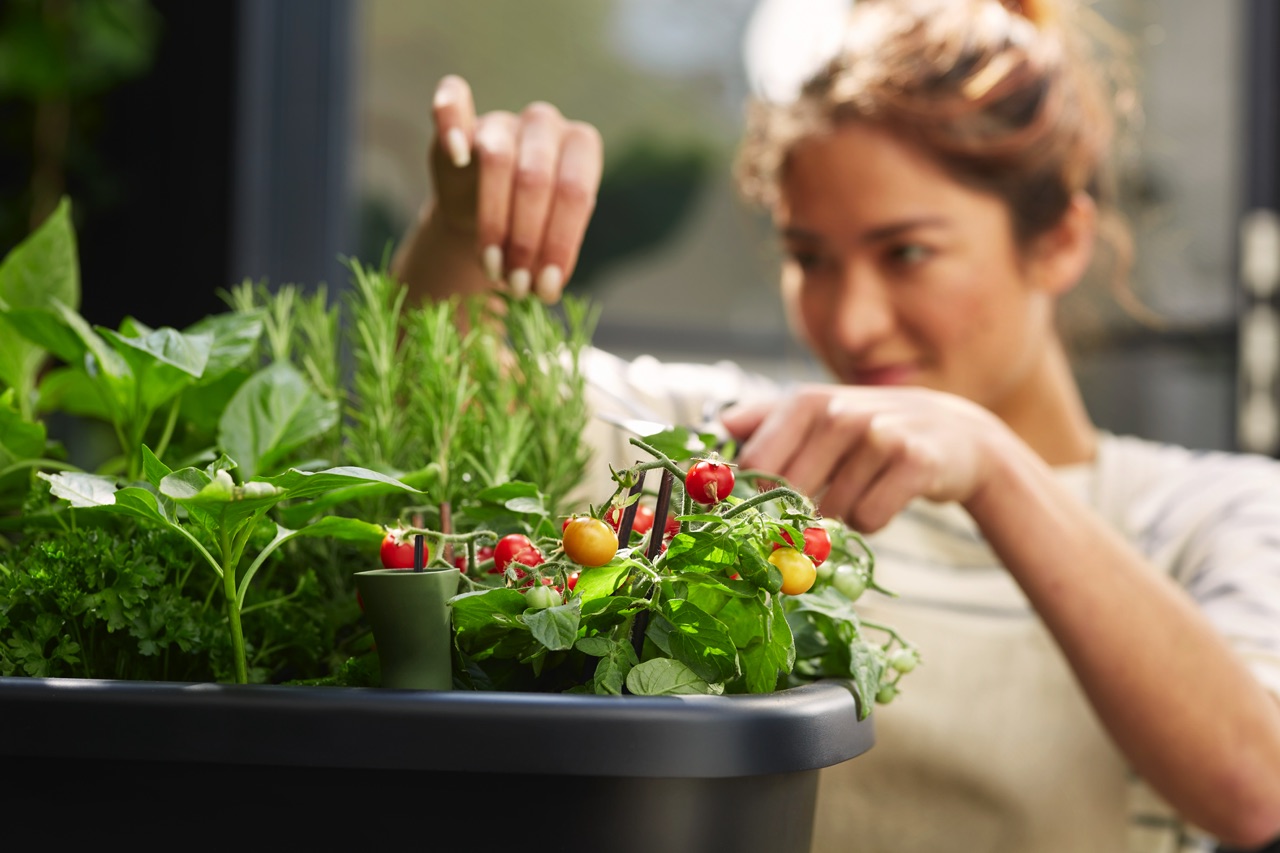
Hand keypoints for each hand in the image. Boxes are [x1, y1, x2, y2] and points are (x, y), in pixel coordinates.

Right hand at [429, 75, 603, 302]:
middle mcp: (545, 126)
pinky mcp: (460, 120)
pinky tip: (456, 155)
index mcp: (581, 149)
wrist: (484, 213)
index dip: (560, 242)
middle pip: (536, 178)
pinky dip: (451, 121)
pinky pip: (453, 99)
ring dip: (493, 220)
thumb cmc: (530, 226)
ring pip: (497, 158)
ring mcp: (502, 120)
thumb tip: (546, 290)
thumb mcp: (549, 242)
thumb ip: (550, 260)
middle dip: (526, 240)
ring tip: (492, 267)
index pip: (576, 193)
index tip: (546, 287)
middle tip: (518, 286)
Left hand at [720, 384, 1010, 531]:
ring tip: (862, 492)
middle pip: (789, 492)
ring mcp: (878, 436)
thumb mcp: (820, 413)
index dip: (751, 496)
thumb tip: (720, 426)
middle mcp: (839, 413)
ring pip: (831, 511)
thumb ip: (766, 419)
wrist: (955, 434)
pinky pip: (870, 518)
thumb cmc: (871, 429)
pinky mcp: (914, 463)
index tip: (756, 513)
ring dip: (840, 517)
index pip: (755, 462)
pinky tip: (887, 498)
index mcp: (806, 401)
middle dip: (796, 515)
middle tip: (815, 511)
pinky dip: (873, 521)